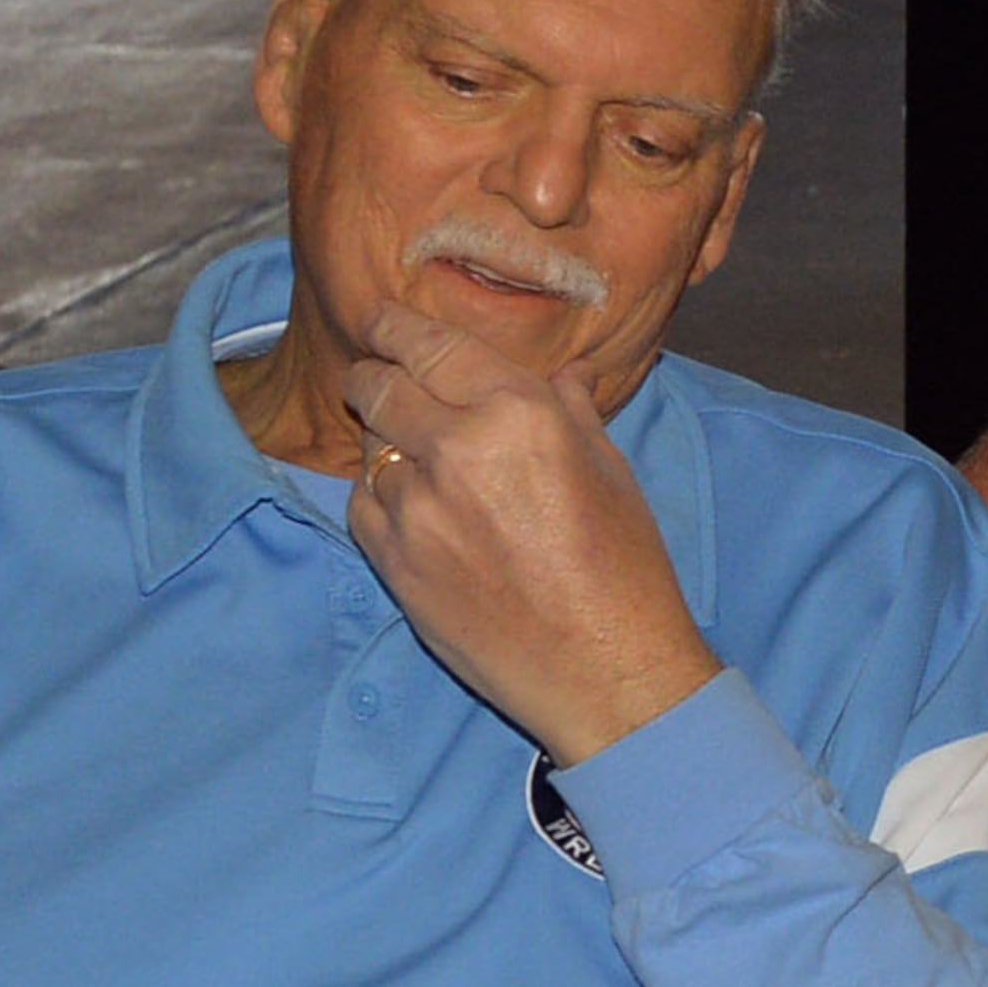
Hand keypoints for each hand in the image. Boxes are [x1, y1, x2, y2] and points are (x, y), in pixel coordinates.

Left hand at [341, 303, 721, 762]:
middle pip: (378, 387)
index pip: (430, 346)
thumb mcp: (610, 470)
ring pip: (370, 448)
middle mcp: (458, 449)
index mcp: (518, 412)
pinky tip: (417, 509)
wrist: (604, 669)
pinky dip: (381, 497)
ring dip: (387, 442)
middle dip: (372, 375)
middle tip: (376, 376)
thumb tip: (563, 372)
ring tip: (421, 459)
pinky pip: (363, 506)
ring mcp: (418, 509)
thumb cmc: (624, 566)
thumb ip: (569, 410)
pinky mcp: (395, 563)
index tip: (377, 317)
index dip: (392, 325)